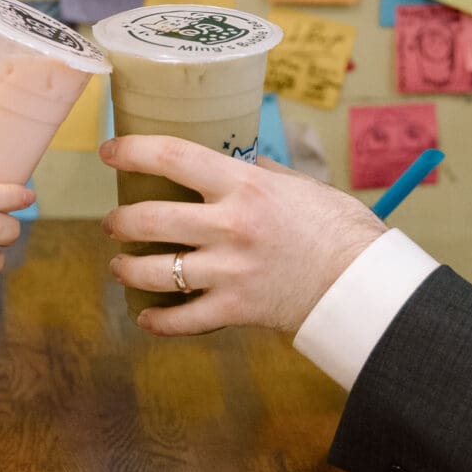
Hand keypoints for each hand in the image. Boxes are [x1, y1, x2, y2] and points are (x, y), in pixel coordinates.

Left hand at [98, 135, 385, 338]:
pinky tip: (146, 317)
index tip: (109, 150)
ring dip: (126, 268)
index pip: (173, 156)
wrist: (362, 282)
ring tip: (119, 265)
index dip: (132, 150)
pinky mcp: (236, 309)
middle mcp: (230, 225)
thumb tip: (235, 161)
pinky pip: (182, 320)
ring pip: (154, 271)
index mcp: (245, 185)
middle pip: (149, 219)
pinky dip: (157, 322)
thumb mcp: (300, 185)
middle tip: (112, 223)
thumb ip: (260, 173)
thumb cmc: (339, 228)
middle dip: (119, 221)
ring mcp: (229, 270)